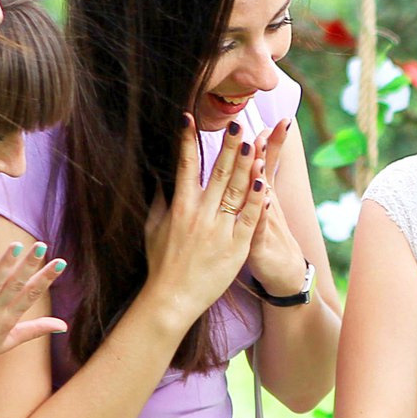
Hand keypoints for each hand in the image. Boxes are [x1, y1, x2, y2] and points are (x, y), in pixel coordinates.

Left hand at [0, 240, 67, 394]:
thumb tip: (63, 325)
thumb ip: (36, 329)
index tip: (60, 263)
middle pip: (14, 286)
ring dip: (5, 264)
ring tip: (16, 246)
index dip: (46, 280)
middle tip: (42, 246)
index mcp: (8, 321)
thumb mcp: (10, 341)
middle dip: (29, 266)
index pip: (31, 297)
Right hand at [142, 116, 266, 333]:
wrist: (173, 299)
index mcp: (180, 208)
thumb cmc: (161, 264)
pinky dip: (257, 198)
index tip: (189, 118)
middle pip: (217, 173)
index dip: (187, 141)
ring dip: (245, 165)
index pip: (185, 166)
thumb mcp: (154, 228)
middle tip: (235, 123)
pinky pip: (250, 217)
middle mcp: (200, 214)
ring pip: (236, 191)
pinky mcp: (237, 246)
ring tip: (253, 142)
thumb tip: (159, 178)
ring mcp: (220, 230)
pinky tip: (262, 179)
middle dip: (227, 147)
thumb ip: (159, 201)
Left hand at [241, 122, 311, 298]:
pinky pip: (259, 226)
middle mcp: (265, 205)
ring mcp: (264, 223)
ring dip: (260, 176)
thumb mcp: (260, 211)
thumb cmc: (268, 240)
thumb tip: (249, 160)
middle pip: (264, 172)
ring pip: (262, 196)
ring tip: (259, 157)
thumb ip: (253, 185)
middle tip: (264, 126)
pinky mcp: (259, 243)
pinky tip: (264, 200)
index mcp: (260, 196)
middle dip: (265, 149)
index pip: (263, 163)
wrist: (285, 274)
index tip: (269, 119)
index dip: (267, 142)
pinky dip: (261, 212)